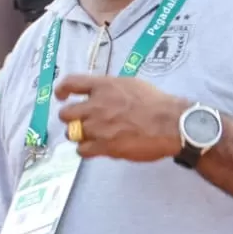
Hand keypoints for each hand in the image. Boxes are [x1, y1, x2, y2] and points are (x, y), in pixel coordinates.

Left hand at [56, 74, 186, 162]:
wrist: (171, 124)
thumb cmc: (157, 103)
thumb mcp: (131, 85)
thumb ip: (111, 89)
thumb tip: (102, 93)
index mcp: (104, 86)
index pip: (71, 83)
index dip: (61, 90)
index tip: (61, 96)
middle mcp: (96, 105)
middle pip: (66, 114)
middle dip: (71, 119)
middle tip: (81, 122)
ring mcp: (98, 127)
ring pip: (72, 133)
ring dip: (79, 135)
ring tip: (91, 137)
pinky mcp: (104, 146)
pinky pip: (82, 150)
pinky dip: (86, 150)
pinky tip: (95, 148)